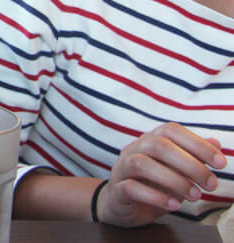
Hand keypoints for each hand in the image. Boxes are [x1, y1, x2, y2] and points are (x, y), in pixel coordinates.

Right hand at [97, 122, 226, 226]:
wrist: (121, 205)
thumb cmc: (152, 184)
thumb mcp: (176, 170)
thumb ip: (193, 156)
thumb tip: (216, 143)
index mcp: (150, 140)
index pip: (172, 131)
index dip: (198, 144)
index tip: (221, 163)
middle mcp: (134, 149)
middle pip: (158, 145)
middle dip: (189, 164)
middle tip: (211, 184)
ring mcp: (122, 168)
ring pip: (142, 164)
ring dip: (173, 180)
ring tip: (195, 195)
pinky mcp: (116, 190)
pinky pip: (131, 188)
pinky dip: (155, 197)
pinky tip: (174, 205)